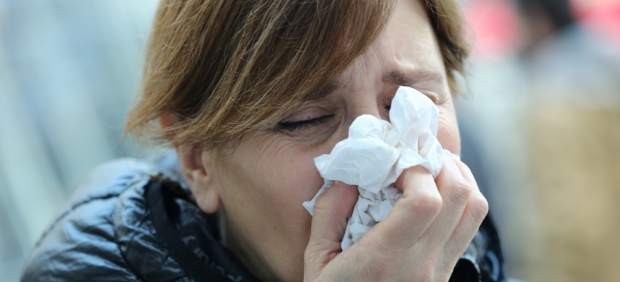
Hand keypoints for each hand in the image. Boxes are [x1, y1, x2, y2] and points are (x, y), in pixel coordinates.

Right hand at [303, 157, 487, 281]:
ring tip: (430, 167)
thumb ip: (328, 213)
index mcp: (385, 258)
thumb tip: (347, 176)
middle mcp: (423, 264)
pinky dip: (461, 199)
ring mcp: (441, 270)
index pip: (425, 202)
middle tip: (416, 154)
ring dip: (458, 177)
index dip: (417, 169)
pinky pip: (469, 226)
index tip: (395, 161)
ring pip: (474, 209)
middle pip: (460, 196)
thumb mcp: (316, 259)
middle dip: (441, 163)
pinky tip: (437, 192)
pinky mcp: (447, 273)